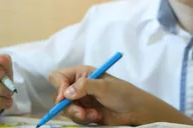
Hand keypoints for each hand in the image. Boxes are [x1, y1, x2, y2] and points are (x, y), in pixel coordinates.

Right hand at [49, 66, 192, 125]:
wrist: (134, 110)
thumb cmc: (122, 93)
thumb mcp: (104, 87)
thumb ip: (85, 86)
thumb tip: (66, 92)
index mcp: (83, 73)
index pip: (59, 76)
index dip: (58, 86)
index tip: (63, 98)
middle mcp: (79, 85)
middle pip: (59, 96)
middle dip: (69, 106)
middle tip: (81, 112)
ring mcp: (81, 99)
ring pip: (66, 109)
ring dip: (78, 114)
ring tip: (93, 115)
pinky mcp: (84, 112)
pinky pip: (75, 117)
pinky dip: (84, 118)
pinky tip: (96, 117)